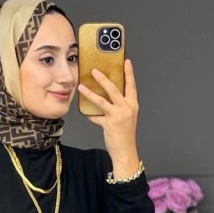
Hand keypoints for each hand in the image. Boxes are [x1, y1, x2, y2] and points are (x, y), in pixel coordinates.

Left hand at [77, 58, 139, 172]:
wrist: (125, 151)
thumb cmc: (125, 134)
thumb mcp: (126, 117)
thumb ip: (119, 106)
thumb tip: (107, 98)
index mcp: (132, 104)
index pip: (131, 85)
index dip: (129, 73)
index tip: (126, 62)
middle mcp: (126, 108)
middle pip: (114, 89)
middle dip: (103, 79)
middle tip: (94, 71)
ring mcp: (117, 116)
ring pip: (102, 101)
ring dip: (90, 93)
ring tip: (81, 87)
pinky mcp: (109, 124)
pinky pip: (95, 117)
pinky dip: (89, 115)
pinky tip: (83, 112)